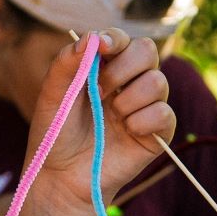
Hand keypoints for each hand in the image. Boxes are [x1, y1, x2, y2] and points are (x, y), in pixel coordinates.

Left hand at [24, 30, 174, 215]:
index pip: (122, 40)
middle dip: (124, 68)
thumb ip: (66, 63)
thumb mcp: (52, 95)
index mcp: (103, 69)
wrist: (61, 177)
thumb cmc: (55, 135)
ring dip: (130, 98)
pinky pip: (164, 113)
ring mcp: (143, 107)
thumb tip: (92, 37)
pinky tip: (127, 131)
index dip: (115, 39)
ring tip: (112, 116)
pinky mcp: (156, 133)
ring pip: (158, 81)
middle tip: (101, 89)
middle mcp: (127, 84)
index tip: (102, 48)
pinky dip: (144, 120)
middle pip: (147, 51)